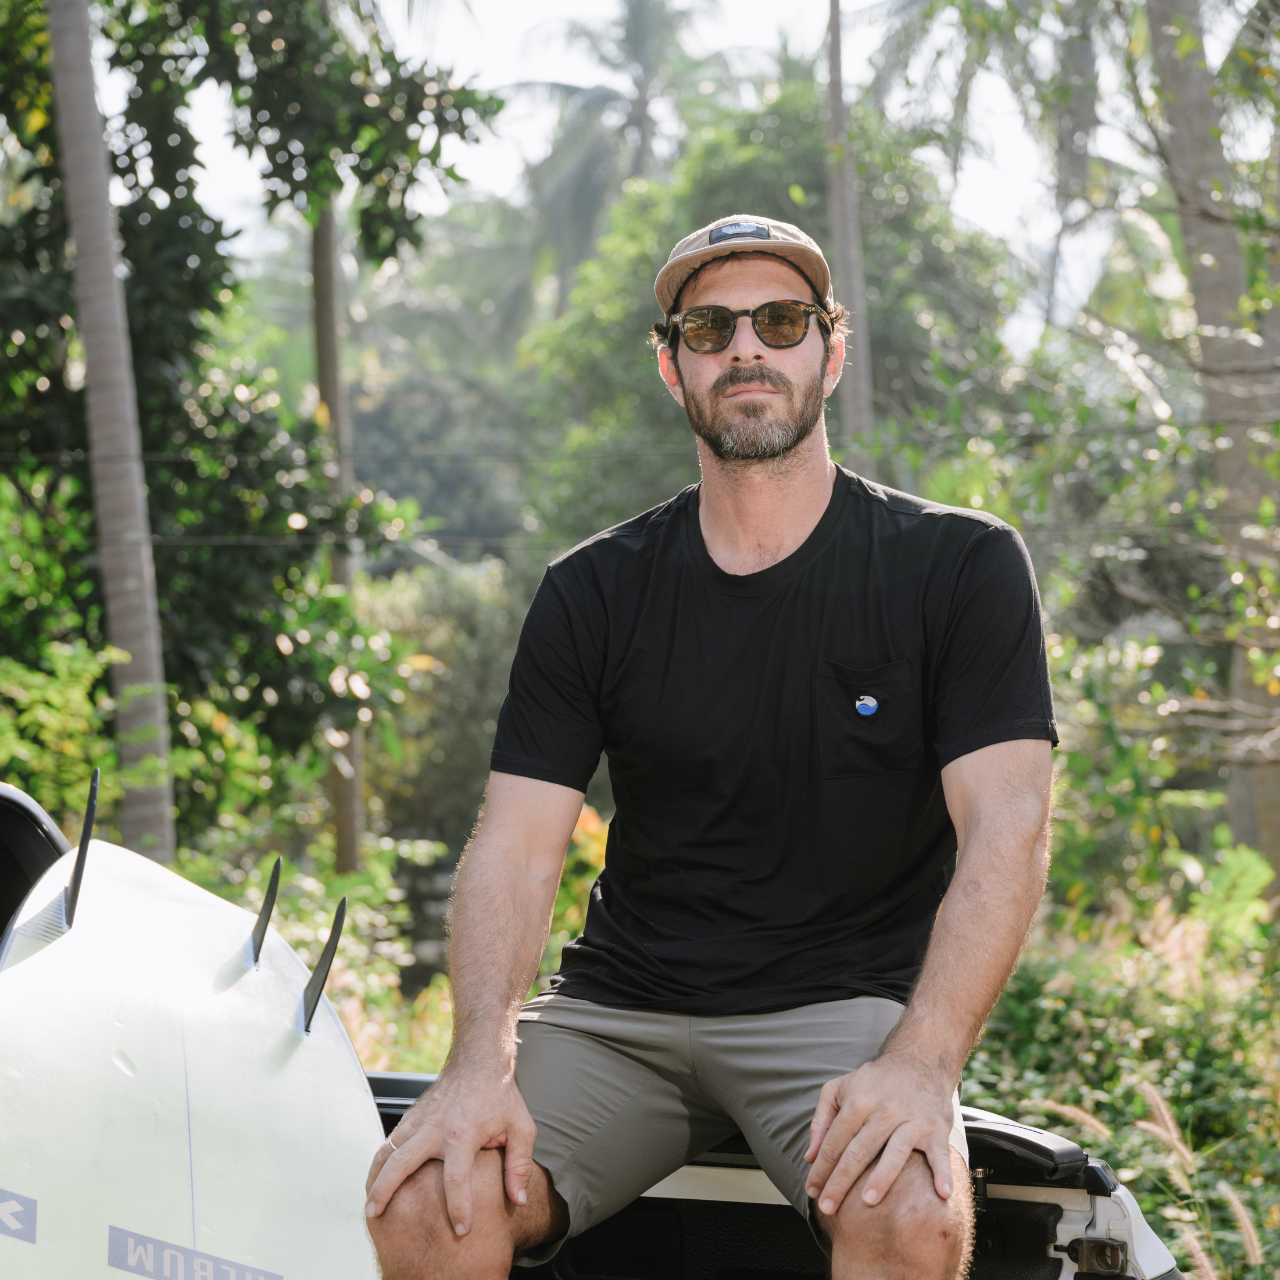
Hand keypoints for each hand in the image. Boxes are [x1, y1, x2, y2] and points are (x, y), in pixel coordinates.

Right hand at [364, 1064, 537, 1235]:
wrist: (479, 1060)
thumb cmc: (500, 1095)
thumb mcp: (521, 1127)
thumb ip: (520, 1165)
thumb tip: (519, 1200)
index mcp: (463, 1133)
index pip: (456, 1179)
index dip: (459, 1208)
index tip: (462, 1230)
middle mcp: (435, 1127)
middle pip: (402, 1164)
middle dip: (386, 1192)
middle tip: (375, 1216)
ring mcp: (420, 1119)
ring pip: (388, 1151)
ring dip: (375, 1178)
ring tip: (369, 1204)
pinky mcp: (412, 1115)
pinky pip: (390, 1141)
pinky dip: (380, 1161)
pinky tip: (377, 1179)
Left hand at [803, 1050, 955, 1217]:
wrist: (918, 1060)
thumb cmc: (873, 1081)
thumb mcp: (839, 1089)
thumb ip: (821, 1121)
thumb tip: (810, 1157)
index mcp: (857, 1101)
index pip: (835, 1142)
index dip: (821, 1168)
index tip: (813, 1192)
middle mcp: (883, 1110)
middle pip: (858, 1151)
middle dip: (841, 1182)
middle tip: (828, 1208)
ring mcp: (911, 1119)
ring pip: (894, 1153)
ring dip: (881, 1178)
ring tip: (867, 1201)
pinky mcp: (936, 1128)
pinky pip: (939, 1154)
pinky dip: (942, 1174)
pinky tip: (941, 1194)